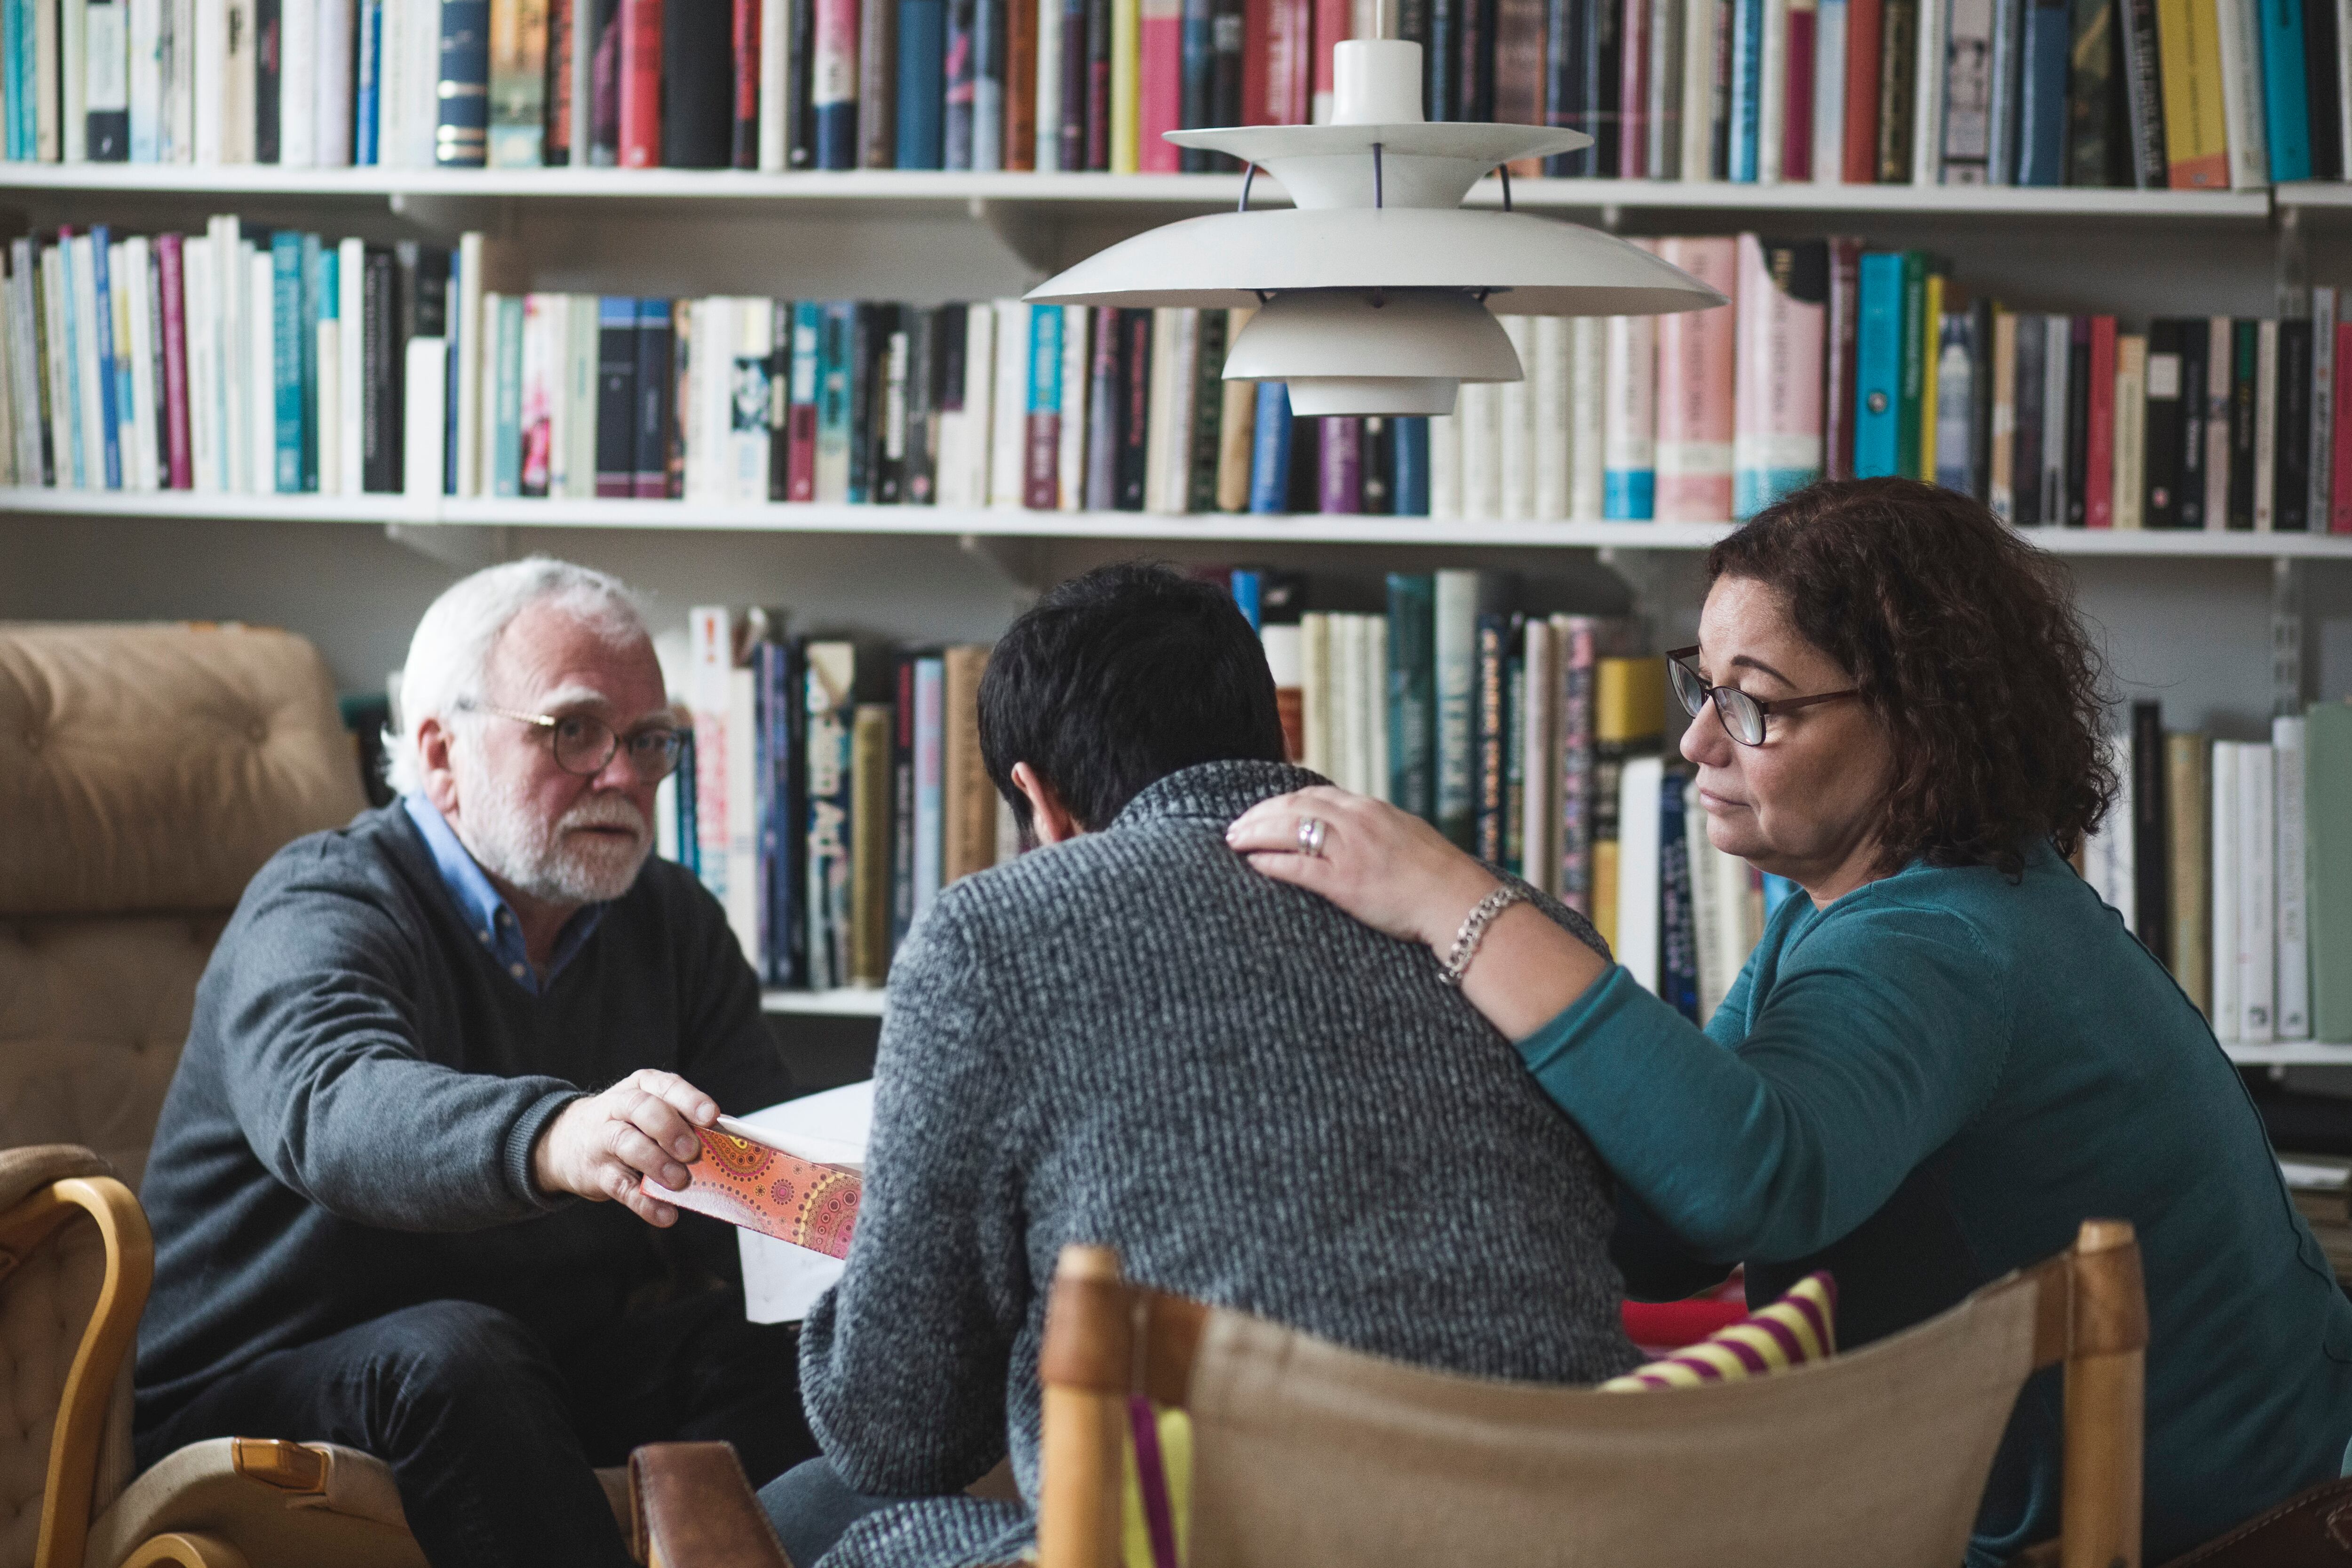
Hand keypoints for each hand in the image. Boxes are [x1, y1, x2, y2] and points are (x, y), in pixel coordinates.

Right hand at [532, 1069, 719, 1226]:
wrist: (565, 1142)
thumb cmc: (626, 1124)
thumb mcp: (649, 1113)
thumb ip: (682, 1123)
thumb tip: (724, 1147)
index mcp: (642, 1087)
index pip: (666, 1086)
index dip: (689, 1100)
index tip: (711, 1116)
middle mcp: (619, 1107)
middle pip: (642, 1109)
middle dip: (669, 1128)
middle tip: (691, 1151)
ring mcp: (603, 1138)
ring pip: (627, 1143)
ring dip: (656, 1162)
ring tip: (679, 1181)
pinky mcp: (596, 1172)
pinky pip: (620, 1185)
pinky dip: (643, 1202)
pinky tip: (664, 1214)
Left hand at [1224, 786, 1501, 951]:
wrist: (1458, 899)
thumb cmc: (1438, 874)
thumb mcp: (1405, 834)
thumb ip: (1376, 827)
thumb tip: (1355, 829)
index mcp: (1370, 808)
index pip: (1312, 794)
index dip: (1280, 802)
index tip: (1261, 812)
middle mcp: (1357, 821)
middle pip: (1292, 806)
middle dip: (1258, 815)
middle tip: (1234, 827)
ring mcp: (1350, 850)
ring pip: (1288, 829)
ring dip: (1255, 834)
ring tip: (1234, 842)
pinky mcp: (1346, 882)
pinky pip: (1298, 866)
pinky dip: (1271, 862)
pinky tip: (1254, 864)